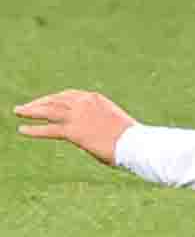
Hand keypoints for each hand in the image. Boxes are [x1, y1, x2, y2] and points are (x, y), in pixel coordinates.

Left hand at [14, 89, 137, 165]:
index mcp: (95, 98)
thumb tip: (93, 131)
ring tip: (18, 112)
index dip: (53, 98)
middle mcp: (84, 103)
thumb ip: (98, 121)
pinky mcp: (73, 131)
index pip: (68, 95)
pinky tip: (22, 130)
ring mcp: (78, 116)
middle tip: (25, 107)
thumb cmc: (128, 136)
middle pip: (55, 100)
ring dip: (31, 111)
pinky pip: (48, 129)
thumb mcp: (112, 121)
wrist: (134, 141)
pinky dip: (33, 129)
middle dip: (38, 102)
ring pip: (48, 111)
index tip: (45, 102)